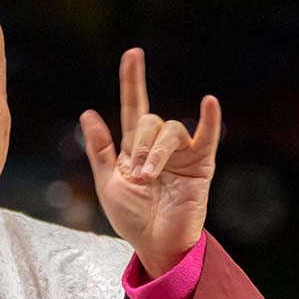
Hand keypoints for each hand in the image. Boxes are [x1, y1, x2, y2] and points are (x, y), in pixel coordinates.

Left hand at [80, 47, 220, 277]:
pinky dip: (210, 120)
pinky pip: (208, 136)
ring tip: (150, 178)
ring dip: (157, 152)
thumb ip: (100, 150)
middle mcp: (158, 146)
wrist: (155, 244)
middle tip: (139, 176)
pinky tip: (208, 103)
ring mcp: (182, 153)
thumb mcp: (108, 184)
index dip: (132, 81)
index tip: (133, 54)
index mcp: (133, 148)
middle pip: (150, 121)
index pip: (133, 106)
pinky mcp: (201, 165)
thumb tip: (88, 112)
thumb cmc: (132, 219)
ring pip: (171, 130)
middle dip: (140, 146)